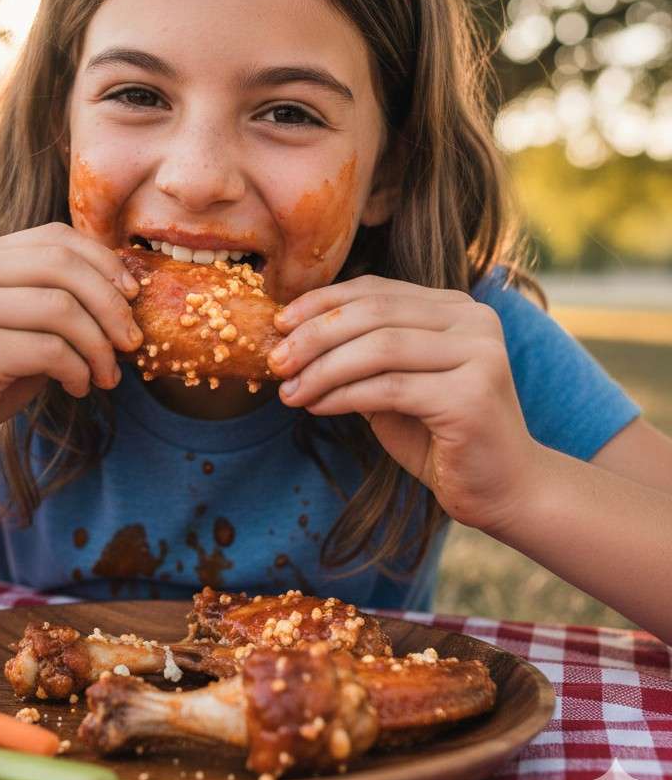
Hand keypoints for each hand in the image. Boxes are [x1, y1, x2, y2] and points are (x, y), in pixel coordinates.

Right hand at [0, 223, 142, 476]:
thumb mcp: (22, 327)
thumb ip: (58, 300)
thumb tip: (127, 290)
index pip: (55, 238)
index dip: (104, 263)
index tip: (134, 296)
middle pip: (63, 265)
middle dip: (111, 304)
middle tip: (131, 341)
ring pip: (61, 307)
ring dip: (98, 346)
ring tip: (106, 375)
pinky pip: (50, 350)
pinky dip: (78, 370)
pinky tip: (78, 388)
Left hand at [266, 274, 539, 533]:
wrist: (504, 490)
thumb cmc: (441, 437)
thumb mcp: (393, 385)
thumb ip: (359, 357)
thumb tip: (292, 339)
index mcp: (455, 308)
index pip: (375, 290)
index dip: (321, 302)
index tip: (279, 322)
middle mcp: (473, 320)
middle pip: (373, 313)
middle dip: (313, 335)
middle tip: (275, 361)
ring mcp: (479, 355)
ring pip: (377, 348)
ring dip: (322, 370)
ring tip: (289, 393)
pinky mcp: (471, 396)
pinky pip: (388, 388)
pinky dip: (342, 396)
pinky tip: (317, 407)